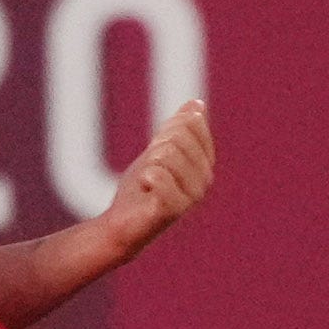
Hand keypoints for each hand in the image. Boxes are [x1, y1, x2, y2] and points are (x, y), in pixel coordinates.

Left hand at [95, 100, 214, 260]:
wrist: (122, 223)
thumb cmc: (140, 189)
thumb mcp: (157, 152)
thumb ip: (177, 129)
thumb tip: (197, 104)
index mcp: (204, 162)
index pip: (192, 122)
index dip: (167, 127)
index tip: (157, 146)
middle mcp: (205, 179)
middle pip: (178, 136)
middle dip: (155, 147)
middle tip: (150, 169)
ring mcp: (193, 195)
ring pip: (166, 154)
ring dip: (148, 165)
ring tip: (148, 182)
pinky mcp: (175, 208)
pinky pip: (157, 175)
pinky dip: (144, 179)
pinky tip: (146, 191)